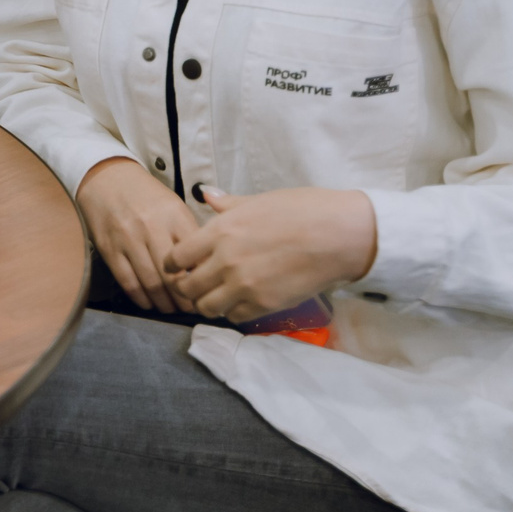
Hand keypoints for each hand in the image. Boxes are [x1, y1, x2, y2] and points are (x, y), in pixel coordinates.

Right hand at [76, 157, 200, 314]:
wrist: (107, 178)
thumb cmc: (146, 195)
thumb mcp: (174, 207)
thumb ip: (189, 234)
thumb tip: (205, 268)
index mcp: (174, 216)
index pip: (194, 256)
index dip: (202, 279)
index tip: (207, 291)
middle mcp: (151, 227)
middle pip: (173, 275)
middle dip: (184, 299)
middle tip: (191, 308)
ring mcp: (128, 239)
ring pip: (151, 282)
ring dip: (163, 302)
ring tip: (171, 309)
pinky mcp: (109, 248)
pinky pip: (128, 281)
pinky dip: (140, 297)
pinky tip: (148, 303)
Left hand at [162, 185, 377, 323]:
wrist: (338, 235)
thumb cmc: (302, 210)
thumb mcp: (258, 200)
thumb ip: (227, 205)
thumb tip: (207, 195)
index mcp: (220, 231)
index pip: (177, 257)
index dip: (174, 263)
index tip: (180, 265)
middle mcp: (225, 261)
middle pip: (187, 287)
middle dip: (187, 287)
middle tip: (196, 284)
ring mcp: (244, 286)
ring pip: (207, 307)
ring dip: (208, 303)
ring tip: (217, 295)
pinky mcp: (264, 304)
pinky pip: (235, 316)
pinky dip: (233, 312)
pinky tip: (240, 302)